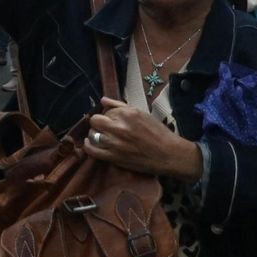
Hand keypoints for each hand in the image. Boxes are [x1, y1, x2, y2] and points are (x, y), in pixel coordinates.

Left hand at [86, 98, 203, 180]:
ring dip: (95, 134)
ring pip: (92, 134)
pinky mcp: (113, 157)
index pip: (106, 110)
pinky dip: (88, 146)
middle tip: (105, 127)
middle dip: (99, 122)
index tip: (113, 120)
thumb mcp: (142, 113)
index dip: (108, 115)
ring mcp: (115, 143)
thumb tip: (103, 100)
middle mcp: (119, 127)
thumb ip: (120, 105)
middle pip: (96, 120)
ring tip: (101, 136)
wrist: (168, 154)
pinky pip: (92, 150)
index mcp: (127, 114)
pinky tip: (91, 143)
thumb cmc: (158, 133)